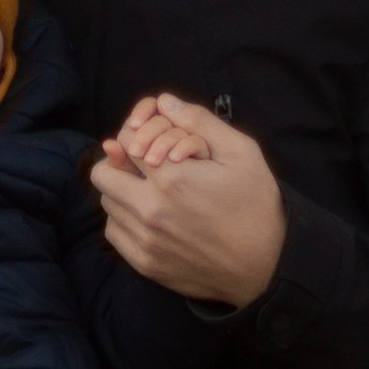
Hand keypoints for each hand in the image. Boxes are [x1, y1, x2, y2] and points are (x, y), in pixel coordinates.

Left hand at [94, 96, 284, 305]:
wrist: (265, 266)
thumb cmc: (256, 206)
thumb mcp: (241, 153)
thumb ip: (200, 121)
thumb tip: (164, 102)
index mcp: (173, 178)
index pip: (124, 140)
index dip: (137, 134)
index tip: (152, 143)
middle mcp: (151, 210)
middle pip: (103, 172)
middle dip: (121, 162)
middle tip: (145, 166)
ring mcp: (144, 239)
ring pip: (107, 203)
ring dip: (123, 191)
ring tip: (152, 191)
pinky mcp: (144, 263)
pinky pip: (114, 232)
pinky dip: (125, 220)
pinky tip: (151, 217)